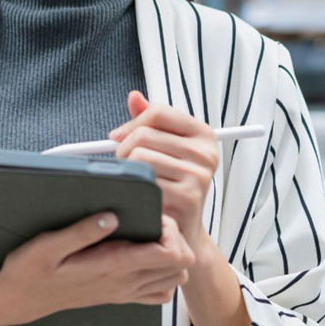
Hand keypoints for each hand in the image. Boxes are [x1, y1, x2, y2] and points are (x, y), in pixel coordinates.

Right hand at [0, 213, 195, 325]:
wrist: (21, 300)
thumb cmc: (30, 272)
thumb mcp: (47, 245)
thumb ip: (81, 231)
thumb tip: (111, 216)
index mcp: (112, 267)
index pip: (170, 254)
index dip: (169, 230)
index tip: (149, 216)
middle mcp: (125, 283)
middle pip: (181, 266)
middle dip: (175, 239)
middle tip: (151, 223)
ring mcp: (124, 292)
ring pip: (175, 279)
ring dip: (171, 255)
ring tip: (148, 237)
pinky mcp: (120, 296)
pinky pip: (159, 293)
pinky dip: (162, 275)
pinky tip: (143, 258)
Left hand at [108, 90, 218, 254]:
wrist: (183, 228)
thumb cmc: (171, 183)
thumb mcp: (166, 148)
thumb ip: (150, 121)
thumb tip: (134, 97)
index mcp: (203, 134)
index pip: (158, 112)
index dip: (131, 123)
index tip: (119, 137)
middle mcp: (206, 154)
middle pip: (143, 135)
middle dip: (123, 149)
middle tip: (125, 164)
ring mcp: (198, 176)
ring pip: (139, 158)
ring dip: (127, 170)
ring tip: (135, 181)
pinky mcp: (186, 198)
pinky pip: (142, 182)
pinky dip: (134, 188)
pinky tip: (140, 195)